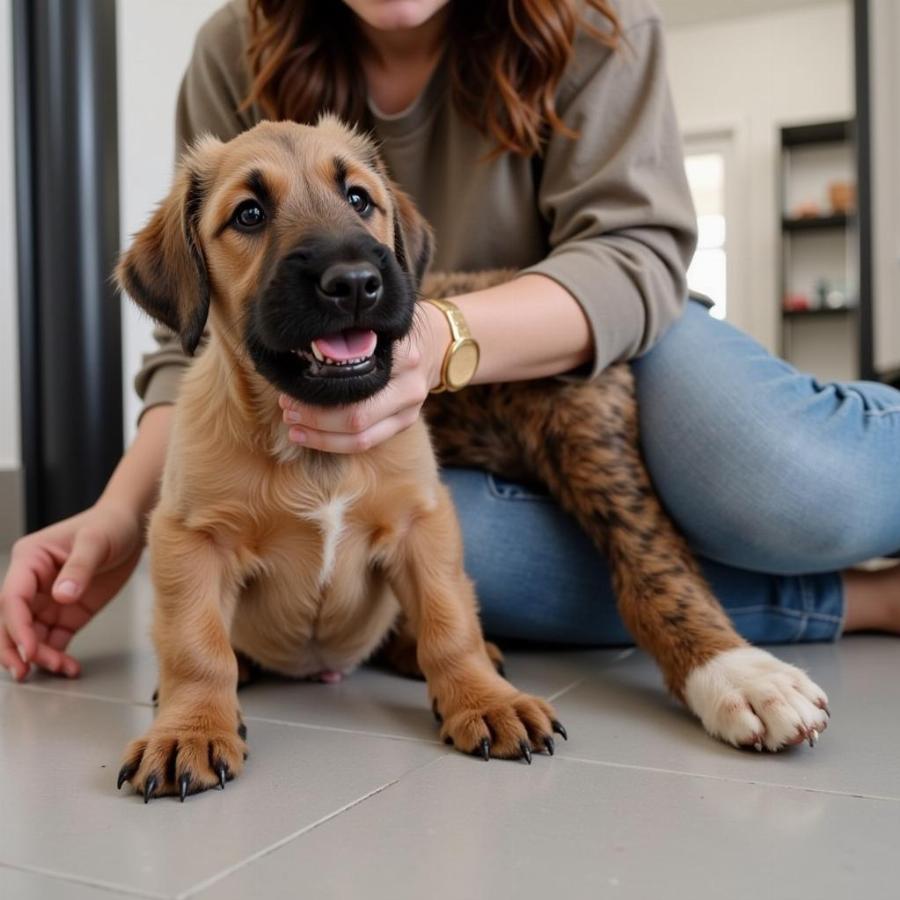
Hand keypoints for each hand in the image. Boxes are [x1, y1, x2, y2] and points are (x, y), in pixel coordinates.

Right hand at [0, 503, 143, 680]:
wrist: (133, 528)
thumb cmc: (110, 525)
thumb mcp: (96, 541)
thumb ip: (79, 567)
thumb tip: (61, 595)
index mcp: (30, 560)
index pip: (12, 598)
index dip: (17, 626)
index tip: (29, 649)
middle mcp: (32, 583)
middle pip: (12, 622)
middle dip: (17, 649)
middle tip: (27, 672)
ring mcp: (48, 601)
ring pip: (31, 636)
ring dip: (40, 656)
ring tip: (62, 668)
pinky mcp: (67, 613)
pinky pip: (54, 640)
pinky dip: (57, 656)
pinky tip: (70, 667)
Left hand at [280, 303, 446, 452]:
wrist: (437, 343)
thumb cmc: (392, 331)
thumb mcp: (374, 325)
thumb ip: (347, 340)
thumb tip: (300, 354)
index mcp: (402, 356)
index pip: (355, 384)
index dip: (318, 393)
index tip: (289, 390)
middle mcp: (410, 386)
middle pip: (357, 417)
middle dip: (315, 418)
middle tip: (287, 408)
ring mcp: (410, 410)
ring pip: (361, 438)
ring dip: (321, 436)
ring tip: (293, 426)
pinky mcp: (405, 423)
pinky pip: (367, 442)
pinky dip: (334, 443)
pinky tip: (310, 436)